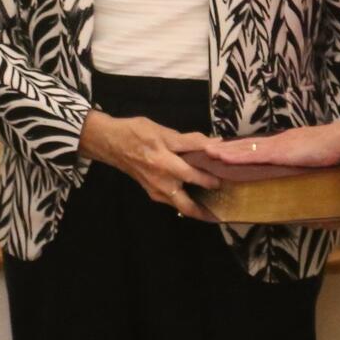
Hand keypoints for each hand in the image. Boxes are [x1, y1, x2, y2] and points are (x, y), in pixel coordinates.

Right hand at [79, 111, 219, 220]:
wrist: (110, 143)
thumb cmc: (135, 132)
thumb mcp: (162, 130)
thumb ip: (188, 140)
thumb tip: (213, 143)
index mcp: (164, 161)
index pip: (195, 170)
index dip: (213, 172)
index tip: (229, 172)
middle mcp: (161, 181)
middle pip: (189, 204)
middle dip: (208, 206)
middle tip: (227, 198)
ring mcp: (155, 190)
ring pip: (182, 207)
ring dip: (200, 209)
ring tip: (217, 207)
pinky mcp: (152, 193)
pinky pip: (173, 203)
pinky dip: (187, 203)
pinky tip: (199, 199)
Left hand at [205, 121, 339, 169]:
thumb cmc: (339, 151)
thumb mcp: (322, 163)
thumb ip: (314, 174)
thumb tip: (314, 196)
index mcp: (289, 142)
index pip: (261, 145)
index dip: (244, 147)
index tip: (230, 149)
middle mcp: (280, 141)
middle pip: (248, 144)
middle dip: (228, 147)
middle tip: (209, 149)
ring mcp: (277, 145)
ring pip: (244, 148)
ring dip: (224, 151)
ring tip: (206, 152)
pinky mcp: (277, 152)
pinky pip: (250, 155)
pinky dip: (234, 156)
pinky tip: (220, 157)